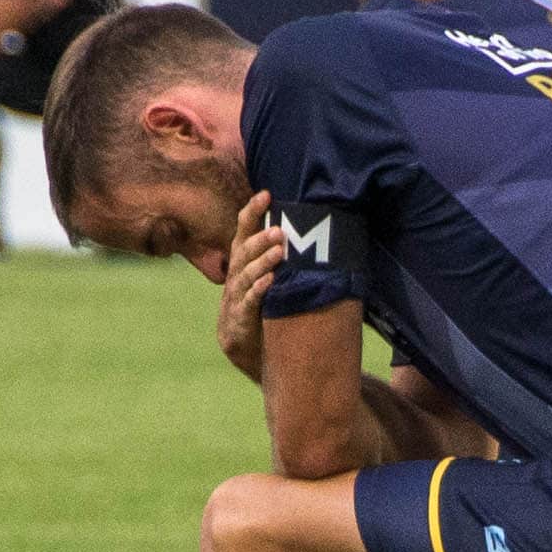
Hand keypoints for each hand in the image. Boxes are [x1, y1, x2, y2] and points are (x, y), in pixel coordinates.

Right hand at [215, 193, 280, 381]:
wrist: (258, 358)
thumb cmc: (271, 314)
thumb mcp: (278, 283)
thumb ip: (286, 260)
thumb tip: (316, 230)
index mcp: (243, 266)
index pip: (243, 234)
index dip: (252, 214)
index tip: (266, 194)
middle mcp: (235, 280)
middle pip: (243, 253)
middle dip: (260, 238)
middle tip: (280, 228)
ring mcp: (234, 301)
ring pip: (245, 276)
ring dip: (262, 261)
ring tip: (279, 249)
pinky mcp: (238, 323)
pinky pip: (249, 304)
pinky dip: (259, 291)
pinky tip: (271, 281)